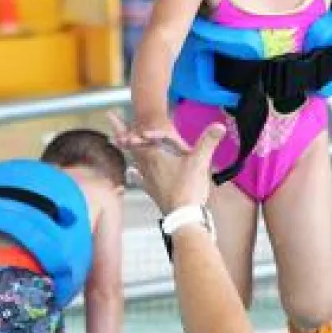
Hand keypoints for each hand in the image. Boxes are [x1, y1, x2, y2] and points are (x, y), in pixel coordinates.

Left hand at [109, 112, 223, 213]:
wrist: (183, 217)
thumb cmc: (188, 188)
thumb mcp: (200, 161)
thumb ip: (208, 141)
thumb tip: (220, 125)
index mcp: (155, 157)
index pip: (137, 138)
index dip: (125, 127)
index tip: (111, 116)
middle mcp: (147, 167)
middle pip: (132, 147)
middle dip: (122, 134)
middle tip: (111, 122)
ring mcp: (148, 180)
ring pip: (134, 161)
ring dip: (129, 151)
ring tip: (120, 143)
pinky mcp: (153, 192)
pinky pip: (140, 179)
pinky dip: (135, 173)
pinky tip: (133, 173)